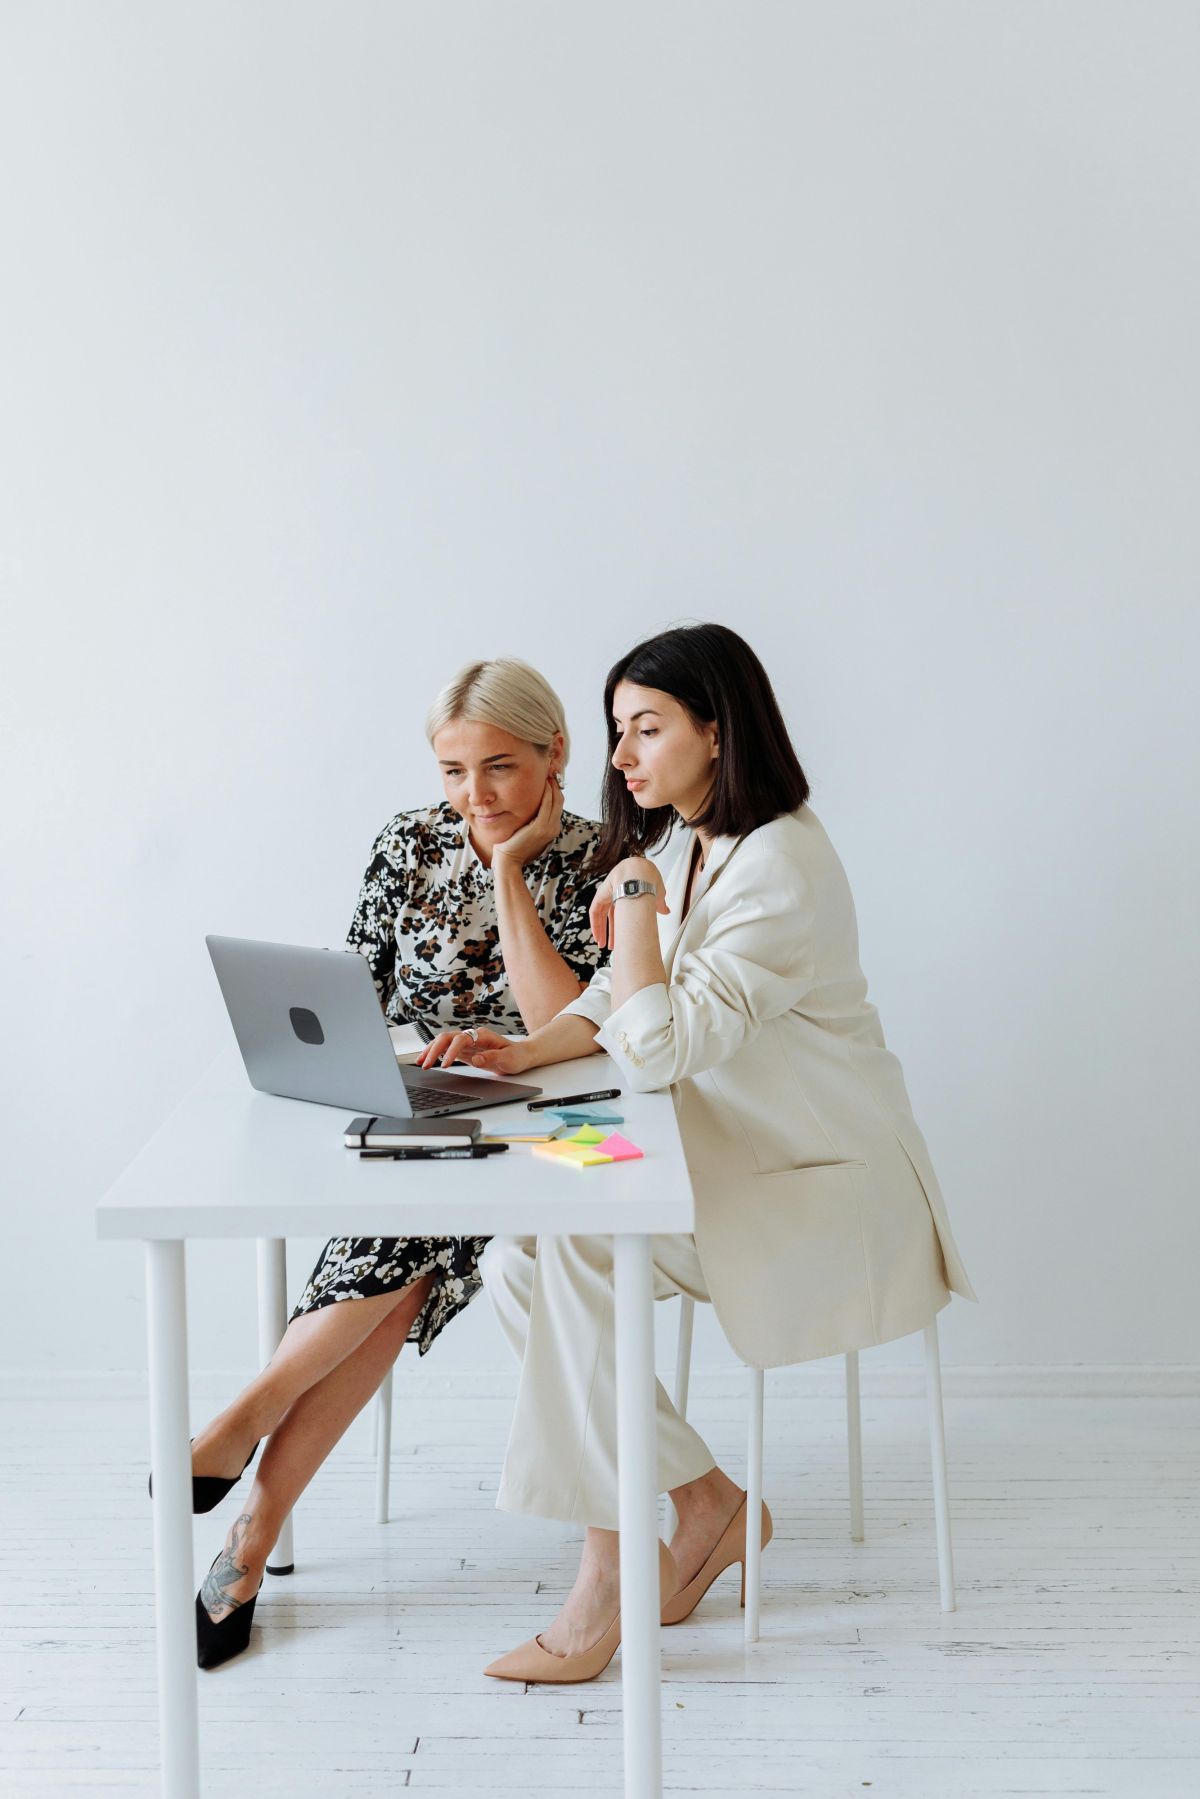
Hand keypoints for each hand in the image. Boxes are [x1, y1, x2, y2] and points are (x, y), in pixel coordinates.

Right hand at [416, 1026, 535, 1076]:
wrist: (522, 1055)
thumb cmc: (517, 1056)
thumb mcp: (509, 1058)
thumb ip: (492, 1057)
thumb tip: (476, 1059)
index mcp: (482, 1035)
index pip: (461, 1039)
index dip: (450, 1051)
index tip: (444, 1064)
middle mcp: (472, 1036)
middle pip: (447, 1037)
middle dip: (433, 1049)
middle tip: (425, 1064)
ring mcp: (467, 1042)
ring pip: (444, 1041)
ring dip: (431, 1050)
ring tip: (420, 1062)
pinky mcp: (465, 1050)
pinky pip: (447, 1049)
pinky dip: (436, 1053)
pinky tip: (428, 1059)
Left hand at [491, 776, 563, 869]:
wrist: (508, 858)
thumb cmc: (514, 842)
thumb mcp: (527, 827)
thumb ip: (533, 816)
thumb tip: (531, 802)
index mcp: (552, 827)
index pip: (558, 803)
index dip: (556, 789)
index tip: (550, 777)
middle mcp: (554, 827)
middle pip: (560, 800)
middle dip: (556, 784)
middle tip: (550, 771)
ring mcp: (548, 828)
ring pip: (556, 801)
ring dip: (552, 786)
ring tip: (547, 773)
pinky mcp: (540, 827)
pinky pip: (546, 806)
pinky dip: (546, 793)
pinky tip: (542, 784)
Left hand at [590, 856, 669, 949]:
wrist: (642, 873)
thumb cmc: (650, 880)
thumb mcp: (659, 896)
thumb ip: (659, 904)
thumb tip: (666, 910)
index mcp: (629, 894)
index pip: (623, 914)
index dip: (623, 927)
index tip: (624, 938)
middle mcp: (617, 894)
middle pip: (612, 917)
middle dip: (612, 933)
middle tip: (613, 946)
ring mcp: (608, 893)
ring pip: (602, 916)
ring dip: (603, 931)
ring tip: (604, 945)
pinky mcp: (601, 894)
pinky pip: (594, 912)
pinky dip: (595, 925)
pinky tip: (597, 936)